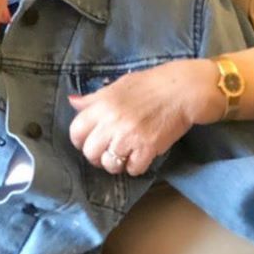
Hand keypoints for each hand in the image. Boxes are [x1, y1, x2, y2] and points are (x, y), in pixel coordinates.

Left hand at [67, 59, 224, 175]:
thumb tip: (72, 102)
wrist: (182, 90)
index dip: (80, 140)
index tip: (89, 141)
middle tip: (107, 151)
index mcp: (102, 104)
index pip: (76, 131)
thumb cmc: (149, 85)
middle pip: (90, 152)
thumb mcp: (117, 86)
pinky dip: (136, 166)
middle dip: (96, 155)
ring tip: (124, 156)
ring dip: (115, 164)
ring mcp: (129, 136)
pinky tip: (141, 156)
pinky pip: (133, 169)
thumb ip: (93, 98)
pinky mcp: (147, 148)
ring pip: (109, 164)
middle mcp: (112, 122)